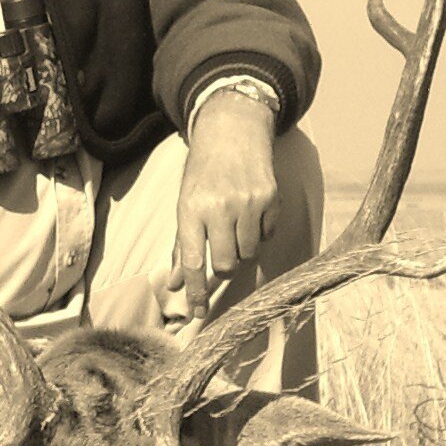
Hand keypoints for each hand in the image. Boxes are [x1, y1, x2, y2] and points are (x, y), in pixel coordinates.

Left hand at [168, 90, 278, 320]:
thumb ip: (182, 245)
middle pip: (227, 264)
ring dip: (241, 249)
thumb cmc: (201, 174)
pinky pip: (266, 235)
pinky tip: (249, 213)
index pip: (193, 260)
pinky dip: (258, 233)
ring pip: (249, 252)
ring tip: (233, 226)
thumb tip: (174, 283)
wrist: (231, 132)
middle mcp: (219, 208)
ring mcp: (248, 203)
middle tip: (221, 256)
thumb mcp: (184, 204)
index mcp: (191, 209)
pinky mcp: (271, 199)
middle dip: (224, 268)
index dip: (195, 290)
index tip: (196, 312)